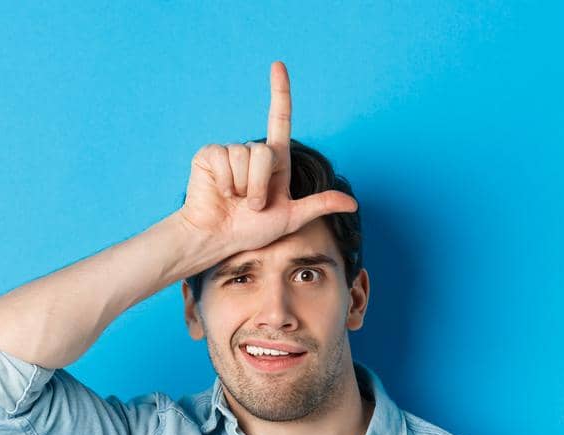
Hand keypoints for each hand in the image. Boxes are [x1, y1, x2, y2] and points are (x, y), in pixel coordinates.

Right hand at [175, 60, 357, 258]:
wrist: (218, 239)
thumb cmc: (251, 230)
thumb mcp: (291, 217)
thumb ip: (319, 205)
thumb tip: (354, 203)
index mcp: (273, 161)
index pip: (279, 119)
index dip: (280, 92)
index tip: (277, 65)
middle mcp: (252, 152)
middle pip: (264, 152)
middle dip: (260, 185)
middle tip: (252, 205)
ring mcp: (229, 152)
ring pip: (245, 158)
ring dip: (243, 187)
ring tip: (235, 200)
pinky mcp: (209, 155)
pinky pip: (224, 161)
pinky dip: (225, 184)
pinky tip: (220, 193)